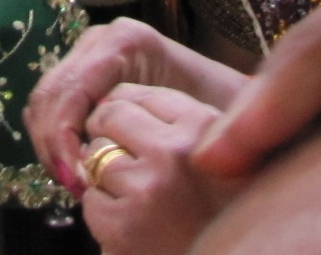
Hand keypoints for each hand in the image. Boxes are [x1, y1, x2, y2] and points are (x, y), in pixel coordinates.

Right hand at [25, 17, 248, 192]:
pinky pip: (53, 106)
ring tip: (74, 181)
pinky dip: (55, 138)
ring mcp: (87, 54)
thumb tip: (93, 159)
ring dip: (49, 143)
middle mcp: (99, 40)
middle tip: (72, 185)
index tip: (78, 180)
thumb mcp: (190, 119)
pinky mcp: (83, 74)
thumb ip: (146, 131)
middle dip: (52, 143)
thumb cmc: (215, 110)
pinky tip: (76, 167)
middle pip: (51, 92)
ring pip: (44, 100)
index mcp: (125, 41)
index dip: (63, 137)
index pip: (73, 88)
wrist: (225, 100)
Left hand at [80, 85, 243, 254]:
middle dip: (110, 135)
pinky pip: (91, 199)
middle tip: (127, 162)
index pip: (142, 95)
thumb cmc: (229, 216)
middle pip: (112, 116)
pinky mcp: (122, 226)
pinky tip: (133, 225)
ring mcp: (146, 188)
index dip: (130, 111)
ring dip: (107, 176)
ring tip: (139, 199)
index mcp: (204, 127)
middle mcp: (174, 152)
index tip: (131, 128)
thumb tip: (113, 99)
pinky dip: (104, 213)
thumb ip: (185, 125)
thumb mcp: (228, 156)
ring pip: (96, 156)